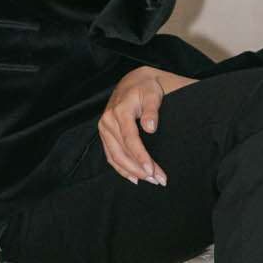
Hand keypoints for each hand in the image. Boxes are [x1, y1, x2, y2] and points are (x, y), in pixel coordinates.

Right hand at [97, 66, 193, 184]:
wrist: (132, 82)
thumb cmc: (145, 88)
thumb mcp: (152, 94)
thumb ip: (152, 110)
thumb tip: (150, 128)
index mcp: (119, 111)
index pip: (130, 139)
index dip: (141, 156)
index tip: (153, 170)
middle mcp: (108, 121)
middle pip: (122, 152)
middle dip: (140, 169)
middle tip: (158, 180)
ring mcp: (104, 128)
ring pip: (115, 157)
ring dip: (132, 172)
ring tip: (151, 181)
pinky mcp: (105, 134)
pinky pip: (111, 155)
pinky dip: (121, 169)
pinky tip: (134, 178)